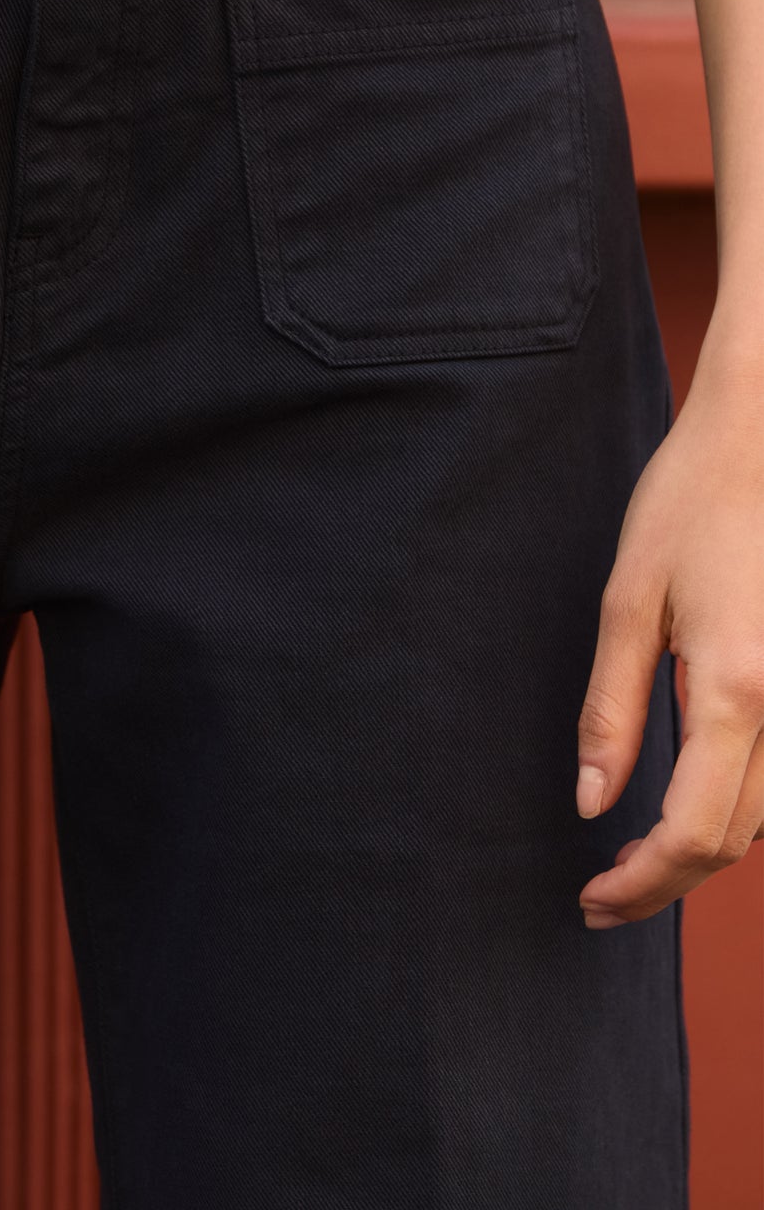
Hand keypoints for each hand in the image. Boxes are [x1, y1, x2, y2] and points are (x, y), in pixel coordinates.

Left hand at [574, 329, 763, 926]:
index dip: (642, 885)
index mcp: (736, 693)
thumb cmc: (690, 503)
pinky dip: (737, 804)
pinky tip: (689, 795)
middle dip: (667, 881)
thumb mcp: (627, 602)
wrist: (760, 437)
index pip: (693, 835)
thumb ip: (611, 711)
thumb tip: (591, 803)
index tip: (591, 901)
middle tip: (601, 891)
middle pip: (737, 842)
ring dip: (704, 847)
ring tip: (634, 855)